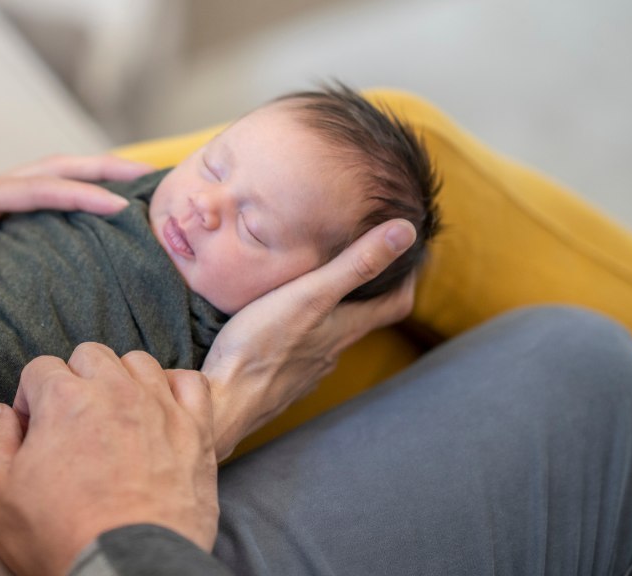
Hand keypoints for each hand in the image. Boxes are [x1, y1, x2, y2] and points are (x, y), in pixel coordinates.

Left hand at [0, 154, 152, 277]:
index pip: (37, 190)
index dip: (80, 196)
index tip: (119, 207)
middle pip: (53, 168)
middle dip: (100, 169)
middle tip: (147, 174)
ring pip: (46, 176)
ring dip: (86, 176)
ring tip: (127, 186)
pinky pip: (32, 194)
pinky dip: (63, 192)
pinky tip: (77, 210)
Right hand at [0, 344, 217, 575]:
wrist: (128, 569)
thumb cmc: (60, 536)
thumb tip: (0, 413)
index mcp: (63, 398)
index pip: (39, 368)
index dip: (30, 399)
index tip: (34, 433)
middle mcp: (114, 390)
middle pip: (89, 356)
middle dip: (75, 380)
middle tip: (72, 424)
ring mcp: (159, 406)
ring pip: (138, 363)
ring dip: (122, 381)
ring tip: (115, 418)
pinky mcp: (195, 430)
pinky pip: (190, 383)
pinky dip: (174, 390)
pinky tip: (160, 415)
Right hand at [202, 219, 417, 458]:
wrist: (224, 401)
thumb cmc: (262, 345)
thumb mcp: (311, 295)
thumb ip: (355, 265)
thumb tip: (406, 232)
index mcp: (345, 328)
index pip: (396, 304)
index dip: (407, 280)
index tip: (406, 255)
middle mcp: (331, 351)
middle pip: (363, 320)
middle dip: (366, 291)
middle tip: (357, 259)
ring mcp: (305, 369)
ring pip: (330, 337)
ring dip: (331, 313)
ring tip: (317, 285)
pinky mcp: (279, 377)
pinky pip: (300, 351)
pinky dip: (301, 332)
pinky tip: (280, 322)